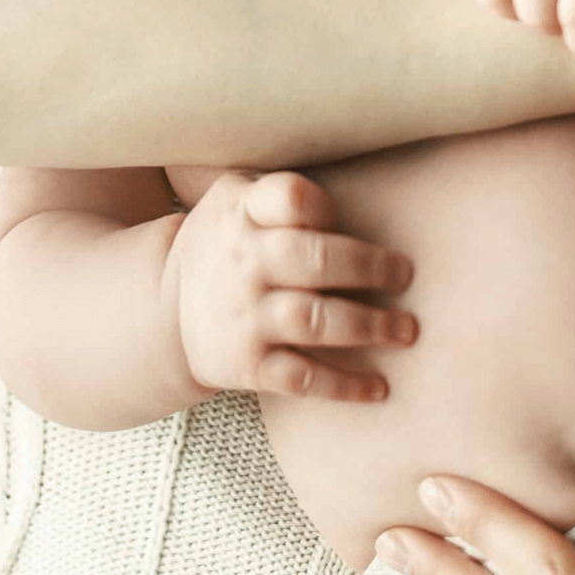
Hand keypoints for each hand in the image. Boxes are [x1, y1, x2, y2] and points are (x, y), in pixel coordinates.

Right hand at [167, 170, 418, 401]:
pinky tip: (379, 387)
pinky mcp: (247, 365)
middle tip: (405, 275)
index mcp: (242, 212)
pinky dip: (344, 385)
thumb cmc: (228, 244)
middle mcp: (242, 263)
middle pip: (312, 259)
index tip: (342, 219)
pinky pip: (302, 377)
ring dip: (368, 326)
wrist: (167, 310)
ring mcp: (244, 317)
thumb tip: (369, 187)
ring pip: (312, 320)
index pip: (289, 198)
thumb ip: (284, 192)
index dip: (322, 207)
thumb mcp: (236, 200)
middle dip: (367, 267)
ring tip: (407, 330)